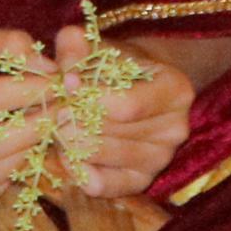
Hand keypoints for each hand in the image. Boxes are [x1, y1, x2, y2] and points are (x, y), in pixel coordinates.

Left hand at [53, 22, 196, 201]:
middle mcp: (176, 128)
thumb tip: (67, 52)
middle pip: (113, 133)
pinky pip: (103, 185)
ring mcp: (161, 159)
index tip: (64, 83)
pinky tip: (67, 151)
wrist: (129, 90)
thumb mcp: (99, 47)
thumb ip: (78, 44)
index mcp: (176, 90)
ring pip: (103, 157)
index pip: (128, 105)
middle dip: (75, 120)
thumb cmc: (114, 64)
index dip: (89, 97)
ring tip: (60, 126)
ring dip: (71, 142)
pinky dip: (77, 170)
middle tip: (54, 110)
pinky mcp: (141, 182)